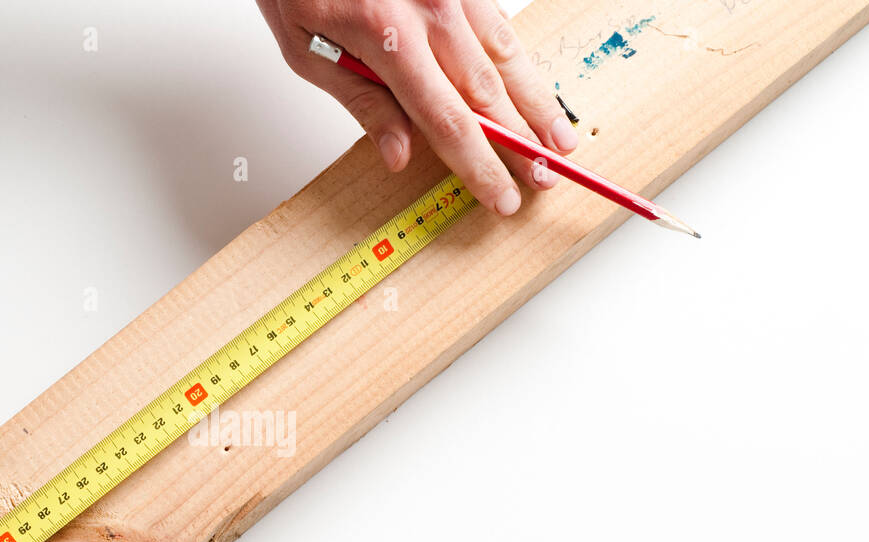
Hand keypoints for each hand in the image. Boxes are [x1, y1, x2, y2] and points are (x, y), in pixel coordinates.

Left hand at [257, 0, 577, 215]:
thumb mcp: (308, 52)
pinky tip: (534, 88)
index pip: (448, 122)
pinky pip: (498, 25)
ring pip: (506, 56)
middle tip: (544, 179)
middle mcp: (431, 10)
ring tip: (559, 140)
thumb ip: (362, 103)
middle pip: (488, 94)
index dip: (481, 166)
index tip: (501, 197)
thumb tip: (400, 155)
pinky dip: (519, 61)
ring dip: (536, 103)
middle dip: (521, 143)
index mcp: (389, 37)